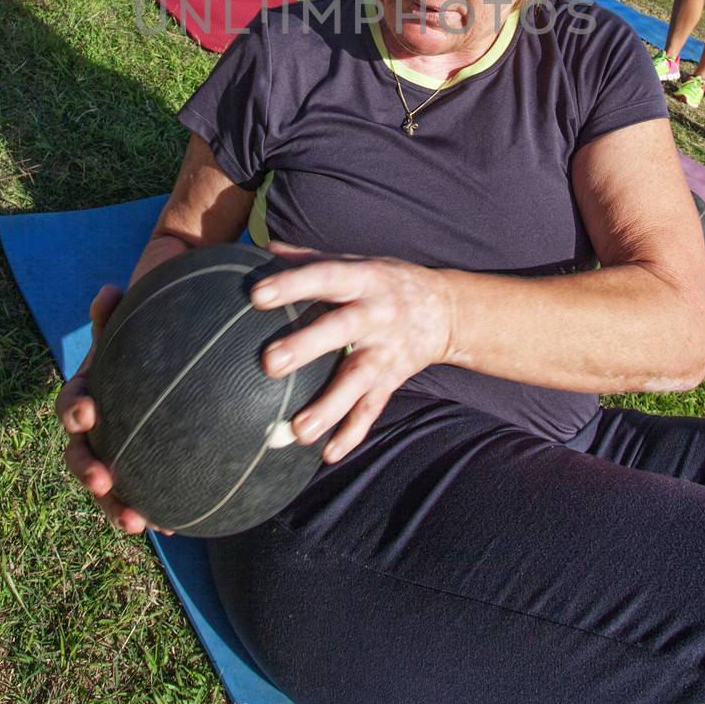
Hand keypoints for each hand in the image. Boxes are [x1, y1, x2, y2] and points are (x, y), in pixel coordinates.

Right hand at [55, 284, 170, 535]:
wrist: (167, 340)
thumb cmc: (145, 327)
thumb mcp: (131, 318)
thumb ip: (116, 311)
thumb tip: (108, 292)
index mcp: (88, 391)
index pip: (72, 404)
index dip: (74, 412)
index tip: (86, 417)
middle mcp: (96, 425)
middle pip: (81, 454)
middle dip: (88, 473)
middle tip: (104, 484)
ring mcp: (118, 447)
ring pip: (110, 483)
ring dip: (116, 506)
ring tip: (137, 523)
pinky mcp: (143, 463)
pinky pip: (145, 489)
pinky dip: (154, 507)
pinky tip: (176, 525)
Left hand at [251, 245, 452, 461]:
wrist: (447, 309)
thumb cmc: (388, 281)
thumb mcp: (358, 261)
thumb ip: (311, 258)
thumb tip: (264, 249)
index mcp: (362, 279)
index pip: (324, 276)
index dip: (293, 284)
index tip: (257, 295)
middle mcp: (374, 314)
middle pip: (340, 330)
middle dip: (306, 347)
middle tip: (269, 364)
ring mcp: (385, 351)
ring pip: (357, 380)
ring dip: (329, 406)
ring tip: (299, 431)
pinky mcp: (392, 379)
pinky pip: (372, 408)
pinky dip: (352, 433)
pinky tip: (328, 454)